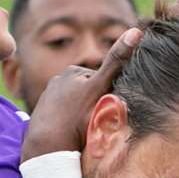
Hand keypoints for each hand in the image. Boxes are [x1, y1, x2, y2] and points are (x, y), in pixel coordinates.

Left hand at [21, 26, 141, 161]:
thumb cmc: (77, 117)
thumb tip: (136, 31)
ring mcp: (48, 99)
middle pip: (87, 93)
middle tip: (94, 123)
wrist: (48, 146)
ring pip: (76, 107)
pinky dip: (69, 125)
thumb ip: (116, 62)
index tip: (105, 110)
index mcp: (72, 72)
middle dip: (94, 105)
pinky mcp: (42, 115)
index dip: (108, 95)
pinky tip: (69, 134)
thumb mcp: (101, 87)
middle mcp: (57, 81)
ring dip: (82, 117)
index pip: (100, 81)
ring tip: (81, 131)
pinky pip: (63, 119)